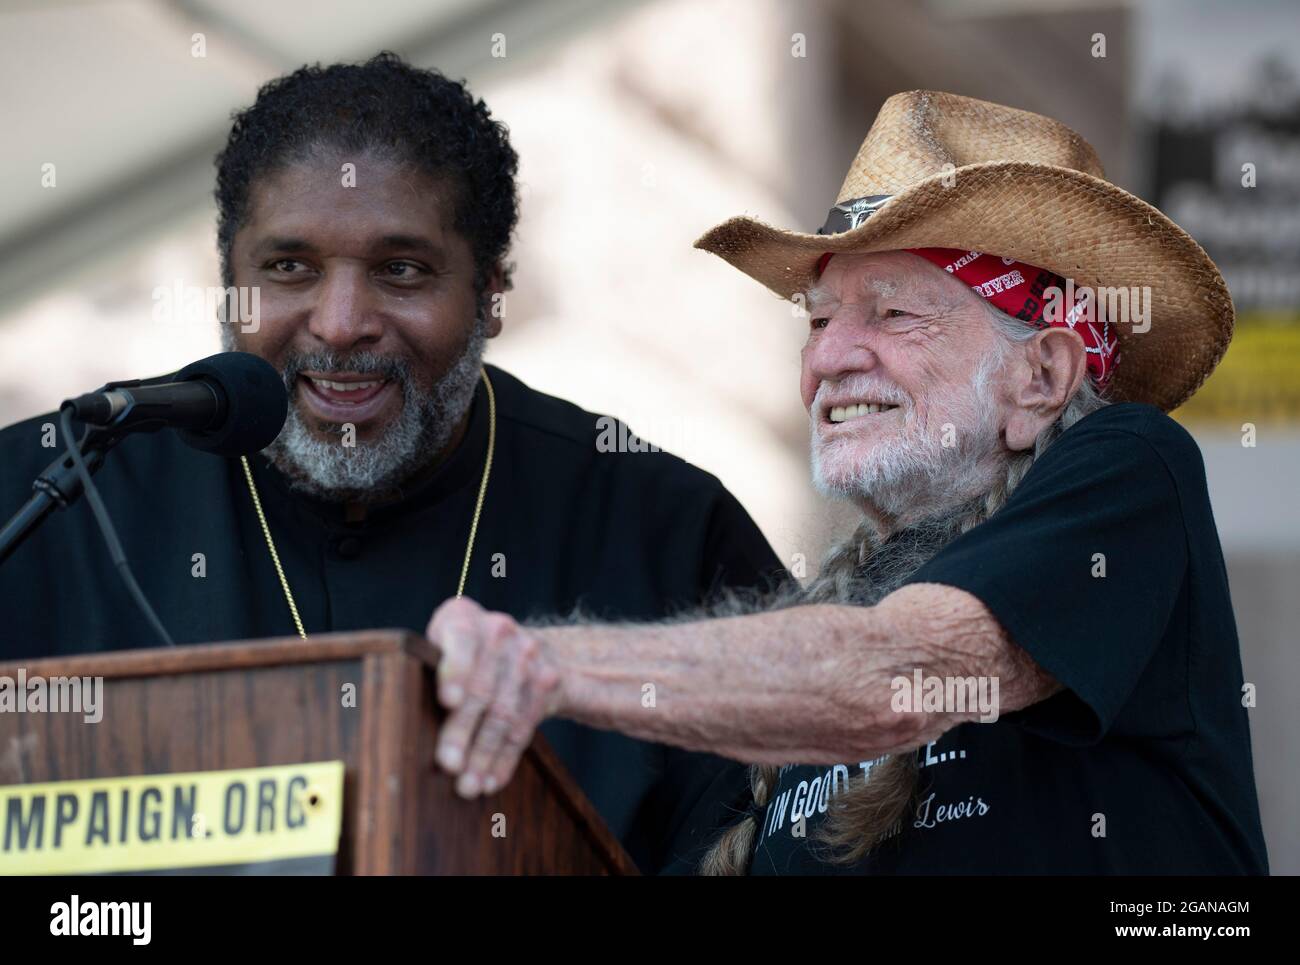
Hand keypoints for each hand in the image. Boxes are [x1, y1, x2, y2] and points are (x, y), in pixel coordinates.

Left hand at [425, 597, 563, 797]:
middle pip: (482, 687)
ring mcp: (528, 655)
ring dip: (484, 754)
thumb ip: (424, 669)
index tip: (448, 701)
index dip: (456, 670)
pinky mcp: (547, 682)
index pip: (461, 640)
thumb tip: (391, 725)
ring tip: (467, 786)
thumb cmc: (463, 654)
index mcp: (462, 617)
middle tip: (448, 765)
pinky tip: (491, 780)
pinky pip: (525, 725)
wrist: (525, 646)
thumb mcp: (440, 645)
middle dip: (463, 730)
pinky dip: (506, 758)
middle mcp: (498, 630)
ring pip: (505, 712)